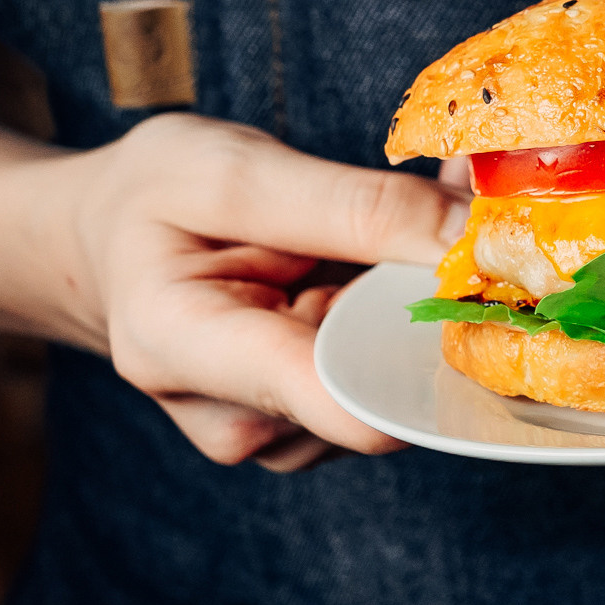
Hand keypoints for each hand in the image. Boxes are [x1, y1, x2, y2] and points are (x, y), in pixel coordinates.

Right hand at [52, 116, 466, 471]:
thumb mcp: (229, 170)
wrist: (115, 244)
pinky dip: (411, 319)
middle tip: (467, 221)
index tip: (489, 308)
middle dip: (433, 306)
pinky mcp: (321, 428)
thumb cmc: (154, 200)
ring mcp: (283, 434)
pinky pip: (395, 378)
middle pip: (380, 386)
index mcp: (178, 347)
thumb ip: (351, 207)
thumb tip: (469, 238)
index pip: (325, 396)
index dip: (423, 361)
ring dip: (424, 306)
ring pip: (400, 382)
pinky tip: (390, 268)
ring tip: (402, 234)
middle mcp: (236, 419)